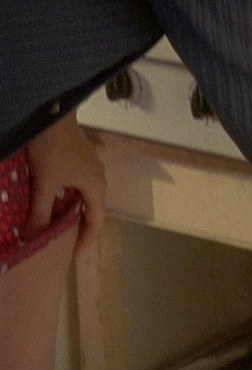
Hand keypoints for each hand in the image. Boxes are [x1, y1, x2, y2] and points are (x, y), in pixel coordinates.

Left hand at [26, 111, 106, 253]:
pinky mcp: (84, 159)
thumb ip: (40, 212)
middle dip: (81, 226)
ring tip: (61, 222)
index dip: (87, 239)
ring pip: (87, 196)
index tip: (75, 254)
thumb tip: (32, 238)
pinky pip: (82, 185)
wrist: (53, 115)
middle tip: (67, 241)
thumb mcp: (44, 183)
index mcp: (96, 186)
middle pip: (94, 209)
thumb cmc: (52, 150)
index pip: (96, 220)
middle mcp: (100, 178)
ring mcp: (93, 167)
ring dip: (76, 211)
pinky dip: (72, 197)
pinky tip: (58, 198)